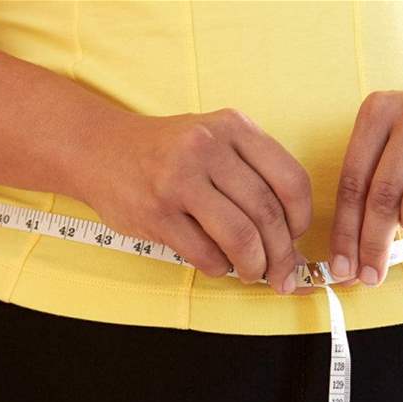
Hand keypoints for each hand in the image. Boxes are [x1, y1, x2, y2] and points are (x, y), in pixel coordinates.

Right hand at [74, 108, 312, 293]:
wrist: (100, 149)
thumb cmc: (169, 152)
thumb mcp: (216, 140)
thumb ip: (254, 177)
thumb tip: (294, 239)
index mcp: (233, 127)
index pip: (290, 180)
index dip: (302, 219)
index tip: (297, 236)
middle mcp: (207, 148)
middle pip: (267, 214)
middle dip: (283, 254)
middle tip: (283, 273)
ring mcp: (179, 180)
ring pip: (241, 237)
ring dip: (255, 266)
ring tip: (254, 272)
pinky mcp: (156, 213)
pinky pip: (205, 254)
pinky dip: (220, 268)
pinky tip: (219, 264)